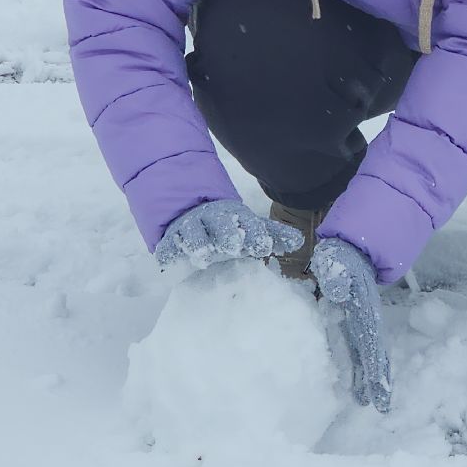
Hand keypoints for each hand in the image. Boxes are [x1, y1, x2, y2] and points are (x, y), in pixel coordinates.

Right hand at [154, 200, 303, 269]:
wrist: (189, 207)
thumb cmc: (226, 225)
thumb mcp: (248, 227)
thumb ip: (272, 235)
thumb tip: (300, 241)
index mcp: (234, 216)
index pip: (246, 223)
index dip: (254, 234)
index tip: (263, 247)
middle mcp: (213, 219)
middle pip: (220, 224)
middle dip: (227, 234)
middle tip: (234, 246)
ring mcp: (190, 227)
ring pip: (193, 232)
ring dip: (198, 242)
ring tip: (204, 255)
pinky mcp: (170, 238)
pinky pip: (167, 244)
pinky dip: (167, 251)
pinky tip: (168, 260)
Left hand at [311, 238, 390, 412]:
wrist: (351, 249)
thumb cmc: (341, 257)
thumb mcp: (337, 261)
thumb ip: (337, 275)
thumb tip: (339, 293)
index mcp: (363, 310)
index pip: (370, 341)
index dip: (374, 365)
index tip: (378, 385)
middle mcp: (365, 320)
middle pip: (373, 353)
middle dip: (376, 379)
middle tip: (379, 406)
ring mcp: (359, 322)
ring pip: (365, 353)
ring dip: (367, 376)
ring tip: (367, 401)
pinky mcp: (350, 322)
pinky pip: (355, 347)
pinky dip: (358, 365)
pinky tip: (354, 381)